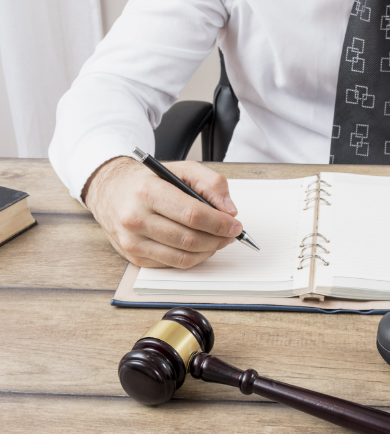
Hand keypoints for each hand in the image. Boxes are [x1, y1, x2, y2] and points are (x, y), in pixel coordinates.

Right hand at [83, 156, 241, 268]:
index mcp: (148, 192)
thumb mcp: (182, 169)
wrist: (110, 191)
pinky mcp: (133, 257)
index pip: (192, 214)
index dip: (219, 223)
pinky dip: (192, 258)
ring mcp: (132, 241)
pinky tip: (200, 246)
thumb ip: (211, 183)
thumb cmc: (148, 180)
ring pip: (182, 258)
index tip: (235, 225)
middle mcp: (136, 218)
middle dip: (218, 239)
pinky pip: (172, 264)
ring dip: (208, 251)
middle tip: (231, 234)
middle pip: (189, 239)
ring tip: (218, 240)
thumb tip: (229, 210)